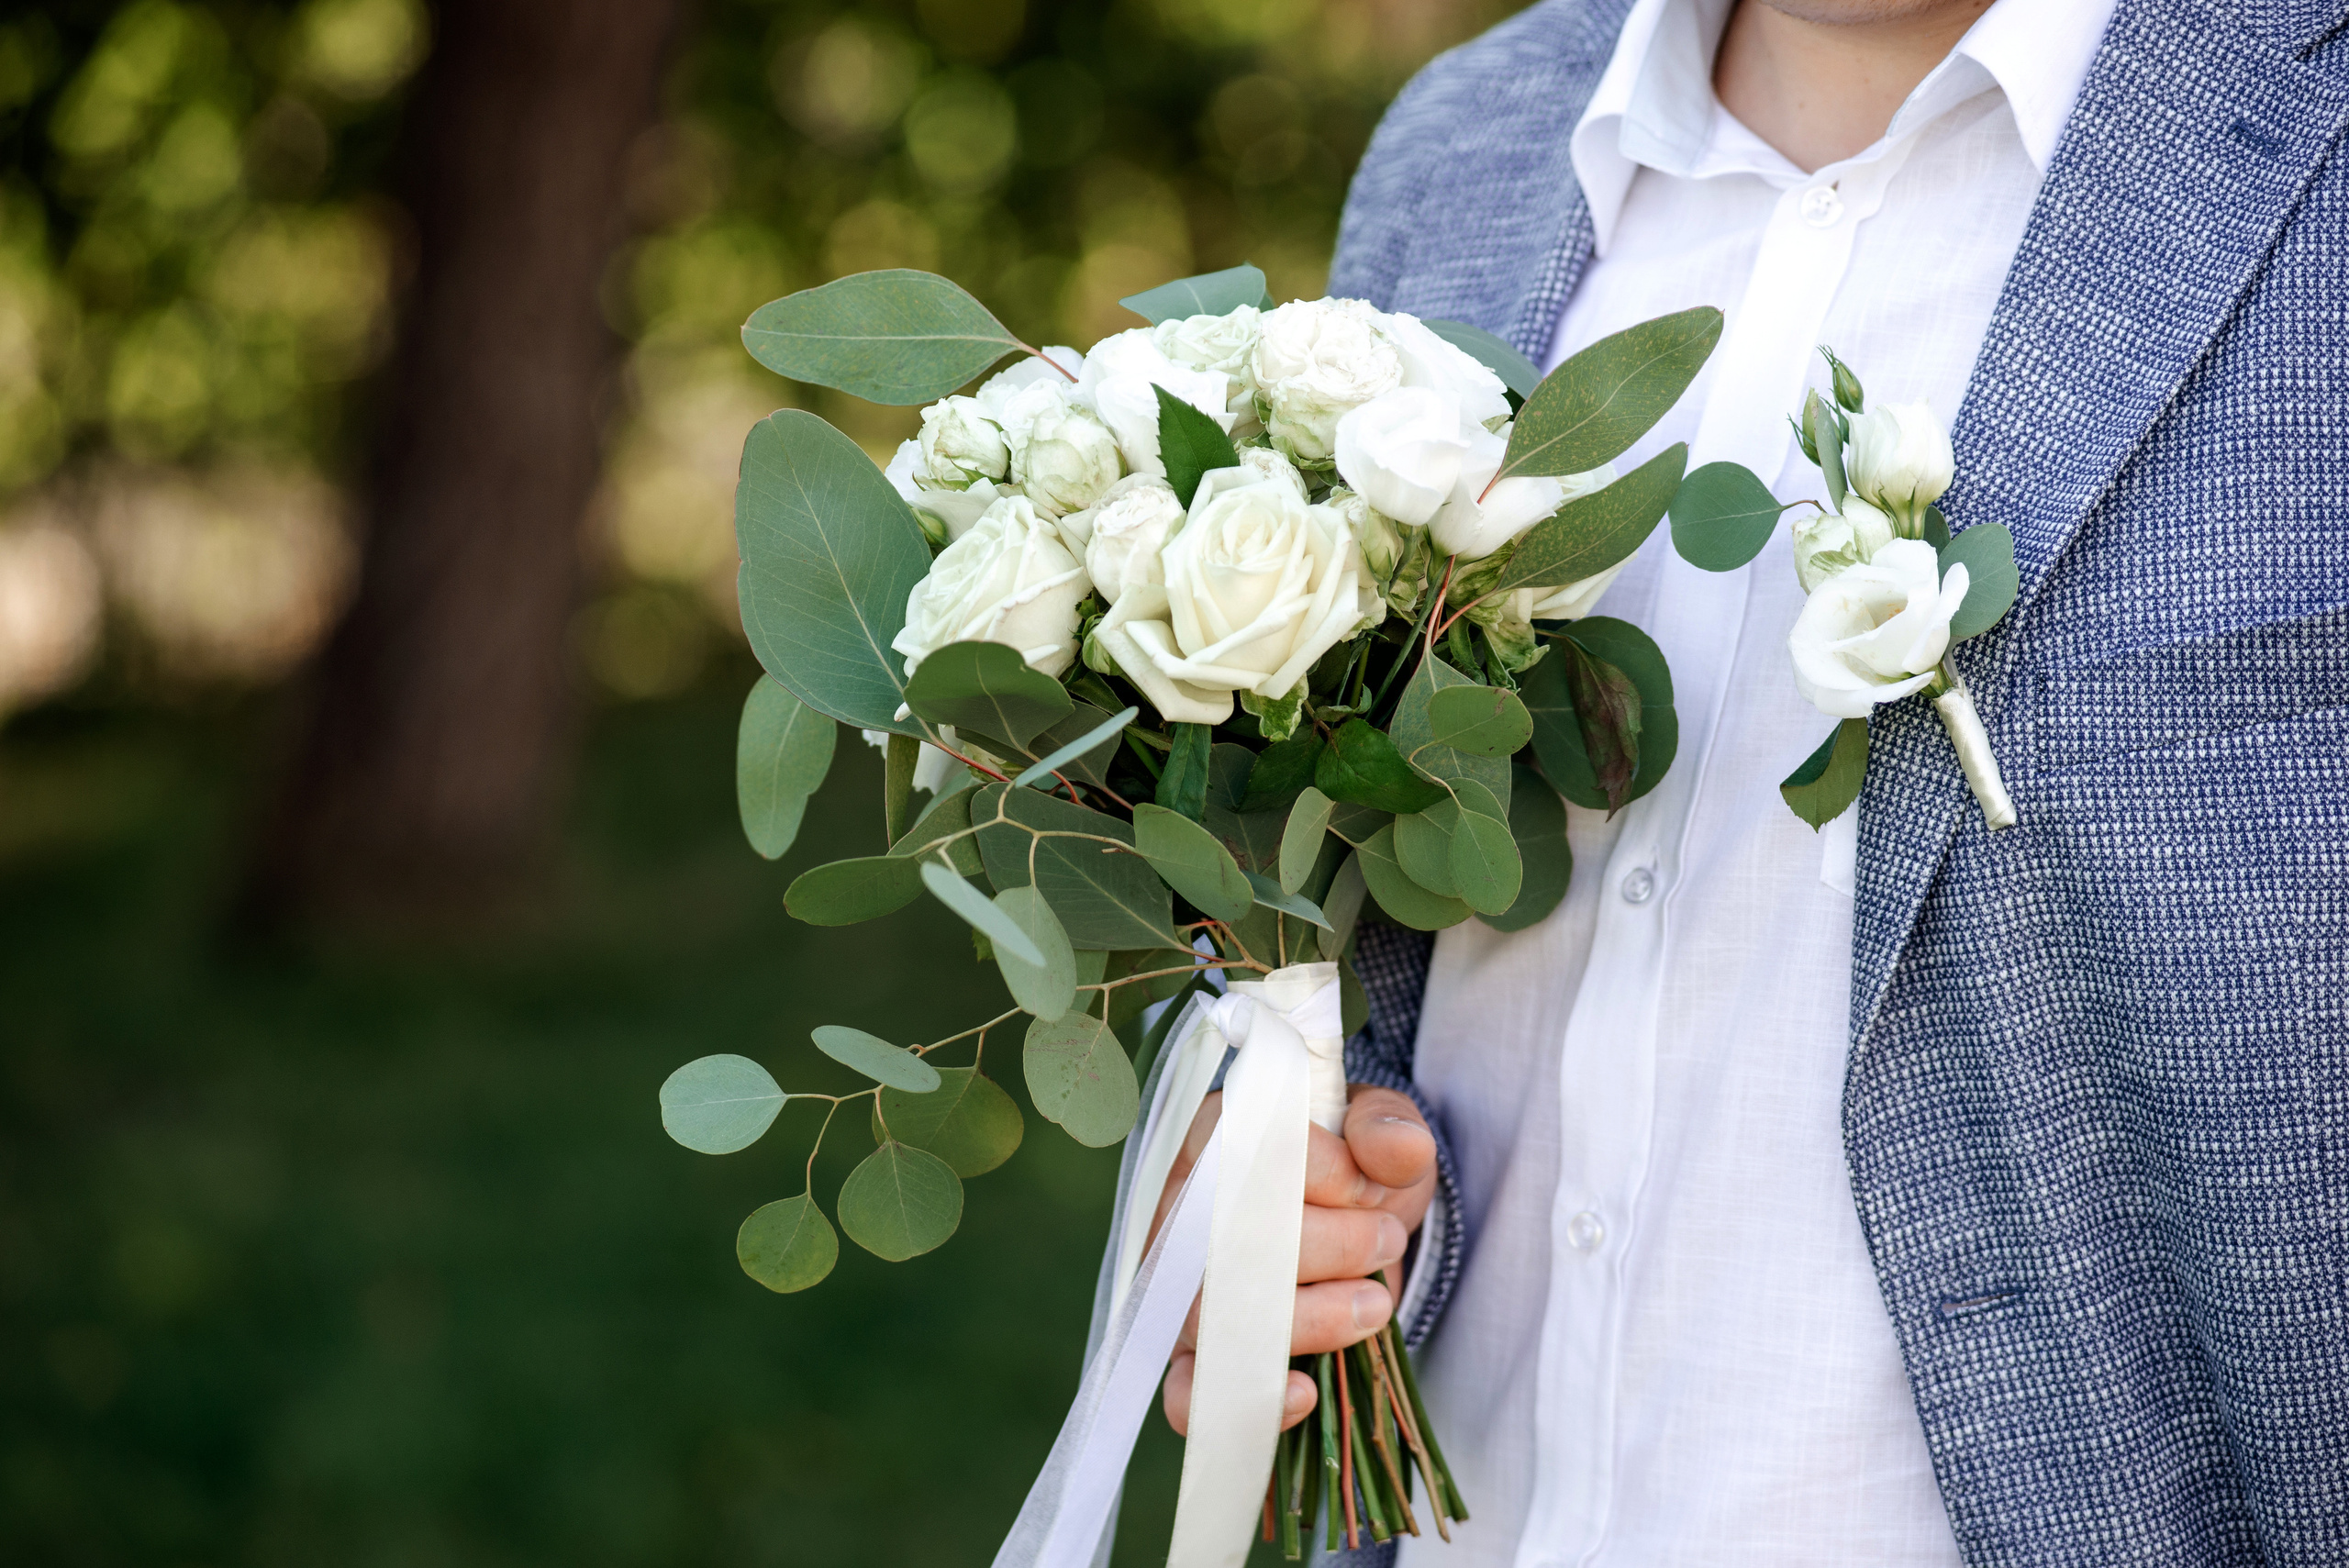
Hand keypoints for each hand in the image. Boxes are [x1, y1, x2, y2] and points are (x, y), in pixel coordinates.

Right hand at [1153, 1084, 1436, 1435]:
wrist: (1357, 1227)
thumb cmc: (1353, 1168)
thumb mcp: (1380, 1130)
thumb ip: (1387, 1128)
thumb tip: (1400, 1150)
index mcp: (1214, 1137)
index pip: (1248, 1150)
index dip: (1322, 1173)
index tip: (1371, 1187)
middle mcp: (1179, 1211)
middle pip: (1232, 1238)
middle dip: (1332, 1247)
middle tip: (1387, 1240)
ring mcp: (1180, 1288)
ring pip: (1218, 1316)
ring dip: (1312, 1319)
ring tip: (1374, 1305)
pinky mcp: (1194, 1355)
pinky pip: (1189, 1394)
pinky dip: (1248, 1401)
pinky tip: (1304, 1393)